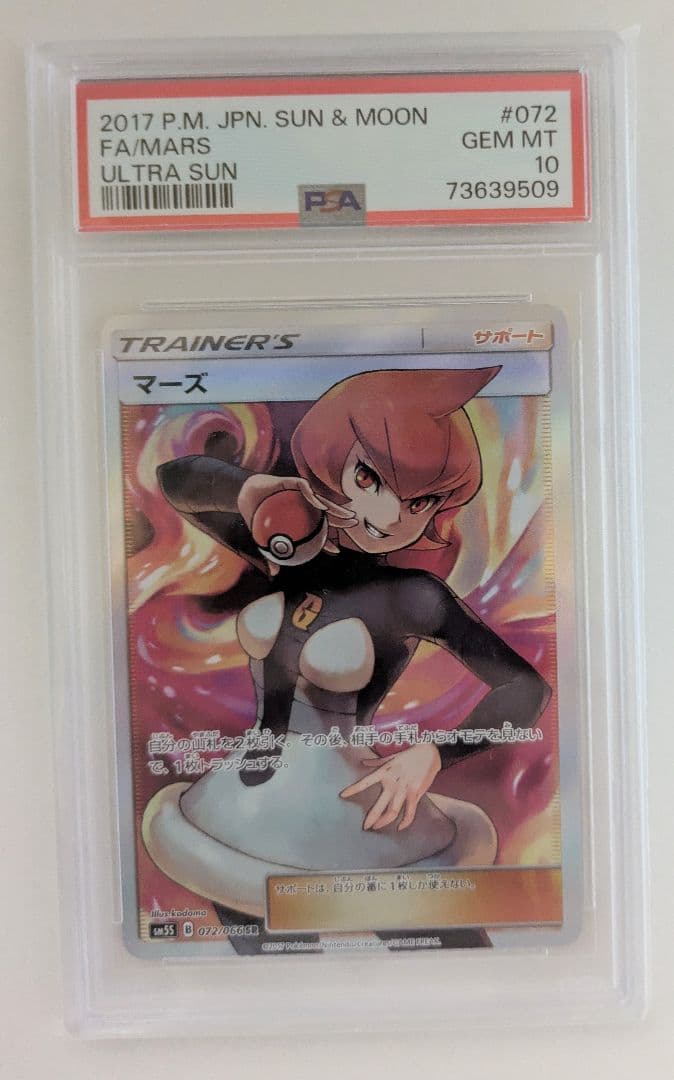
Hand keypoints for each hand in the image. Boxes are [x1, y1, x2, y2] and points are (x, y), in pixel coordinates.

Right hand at [238, 474, 356, 567]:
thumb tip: (274, 573)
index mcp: (300, 521)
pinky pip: (305, 490)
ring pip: (322, 501)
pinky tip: (319, 505)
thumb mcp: (263, 539)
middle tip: (353, 524)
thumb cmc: (256, 516)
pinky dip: (313, 498)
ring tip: (347, 515)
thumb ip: (271, 555)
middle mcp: (304, 507)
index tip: (336, 551)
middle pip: (327, 515)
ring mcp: (300, 495)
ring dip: (336, 508)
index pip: (317, 532)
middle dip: (342, 519)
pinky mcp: (294, 483)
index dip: (328, 541)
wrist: (244, 496)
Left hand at [340, 744, 441, 830]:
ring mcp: (404, 788)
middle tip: (365, 827)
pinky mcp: (416, 793)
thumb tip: (363, 763)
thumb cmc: (409, 754)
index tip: (343, 795)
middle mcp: (393, 782)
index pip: (365, 782)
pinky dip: (405, 821)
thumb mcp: (390, 757)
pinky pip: (410, 811)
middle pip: (379, 804)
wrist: (429, 752)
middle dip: (371, 817)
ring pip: (392, 811)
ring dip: (384, 821)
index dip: (353, 789)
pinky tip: (400, 827)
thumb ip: (376, 762)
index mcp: (385, 772)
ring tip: (377, 828)